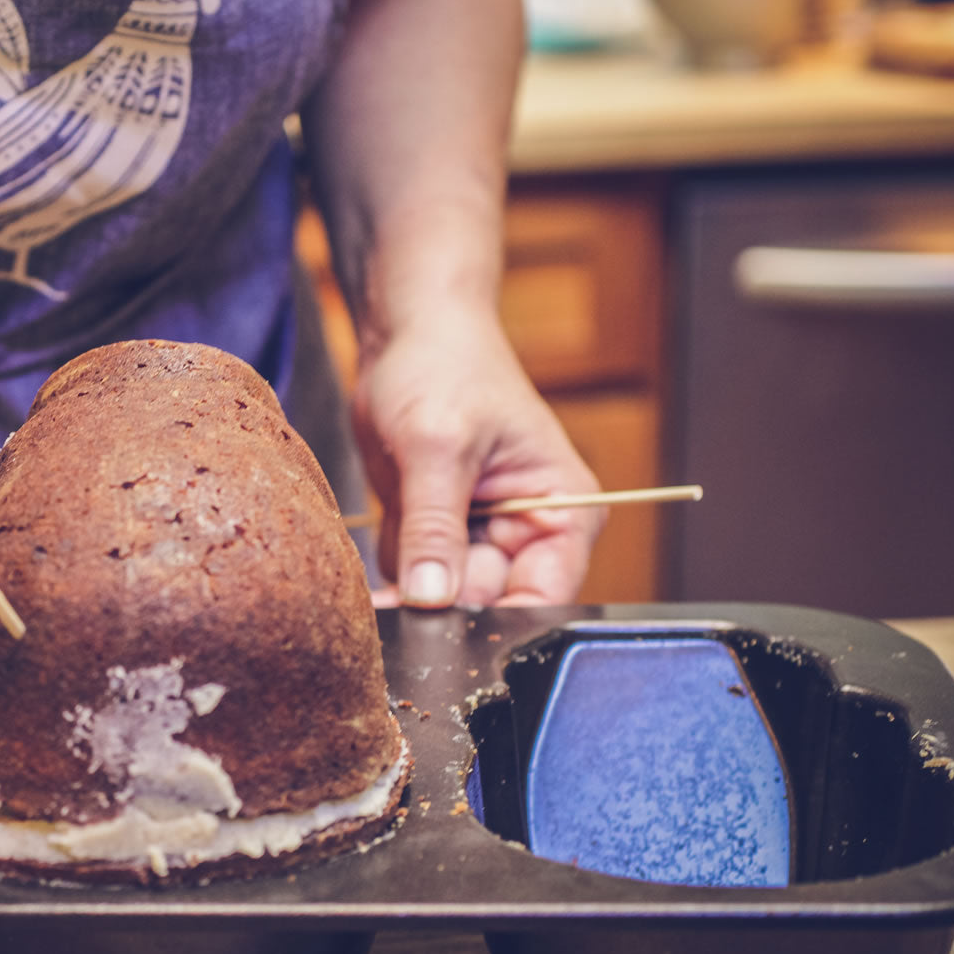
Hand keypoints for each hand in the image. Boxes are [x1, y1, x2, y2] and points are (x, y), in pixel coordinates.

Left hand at [352, 307, 601, 608]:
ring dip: (412, 577)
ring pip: (444, 596)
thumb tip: (431, 599)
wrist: (407, 334)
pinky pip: (413, 575)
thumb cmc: (443, 367)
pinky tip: (388, 516)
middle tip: (403, 578)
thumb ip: (434, 526)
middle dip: (444, 598)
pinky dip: (395, 559)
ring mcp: (480, 536)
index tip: (444, 620)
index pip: (546, 597)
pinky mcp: (437, 532)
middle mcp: (528, 533)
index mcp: (564, 511)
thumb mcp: (437, 445)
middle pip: (491, 605)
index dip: (497, 617)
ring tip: (401, 517)